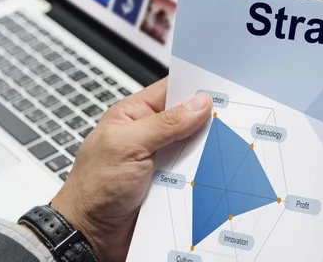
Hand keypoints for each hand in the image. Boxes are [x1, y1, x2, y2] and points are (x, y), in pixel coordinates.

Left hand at [51, 78, 212, 261]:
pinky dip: (205, 173)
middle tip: (232, 118)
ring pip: (196, 147)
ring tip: (226, 145)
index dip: (195, 87)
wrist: (90, 236)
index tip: (221, 88)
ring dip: (208, 149)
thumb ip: (164, 124)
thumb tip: (198, 103)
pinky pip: (195, 172)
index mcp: (135, 115)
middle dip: (208, 120)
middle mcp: (150, 134)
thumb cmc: (94, 188)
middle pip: (189, 119)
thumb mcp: (127, 146)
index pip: (171, 89)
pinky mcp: (171, 183)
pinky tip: (217, 172)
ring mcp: (162, 159)